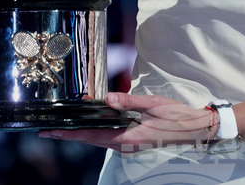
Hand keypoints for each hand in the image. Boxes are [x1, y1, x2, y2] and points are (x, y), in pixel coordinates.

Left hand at [39, 92, 214, 152]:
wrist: (196, 128)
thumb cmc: (177, 117)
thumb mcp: (154, 105)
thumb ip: (129, 102)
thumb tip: (107, 100)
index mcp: (129, 138)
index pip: (93, 136)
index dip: (70, 134)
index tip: (52, 133)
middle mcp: (126, 145)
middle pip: (91, 140)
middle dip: (69, 135)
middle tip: (48, 131)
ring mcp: (130, 145)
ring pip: (99, 140)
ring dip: (81, 134)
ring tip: (64, 128)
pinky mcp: (134, 141)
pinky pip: (108, 139)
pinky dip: (95, 132)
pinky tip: (90, 124)